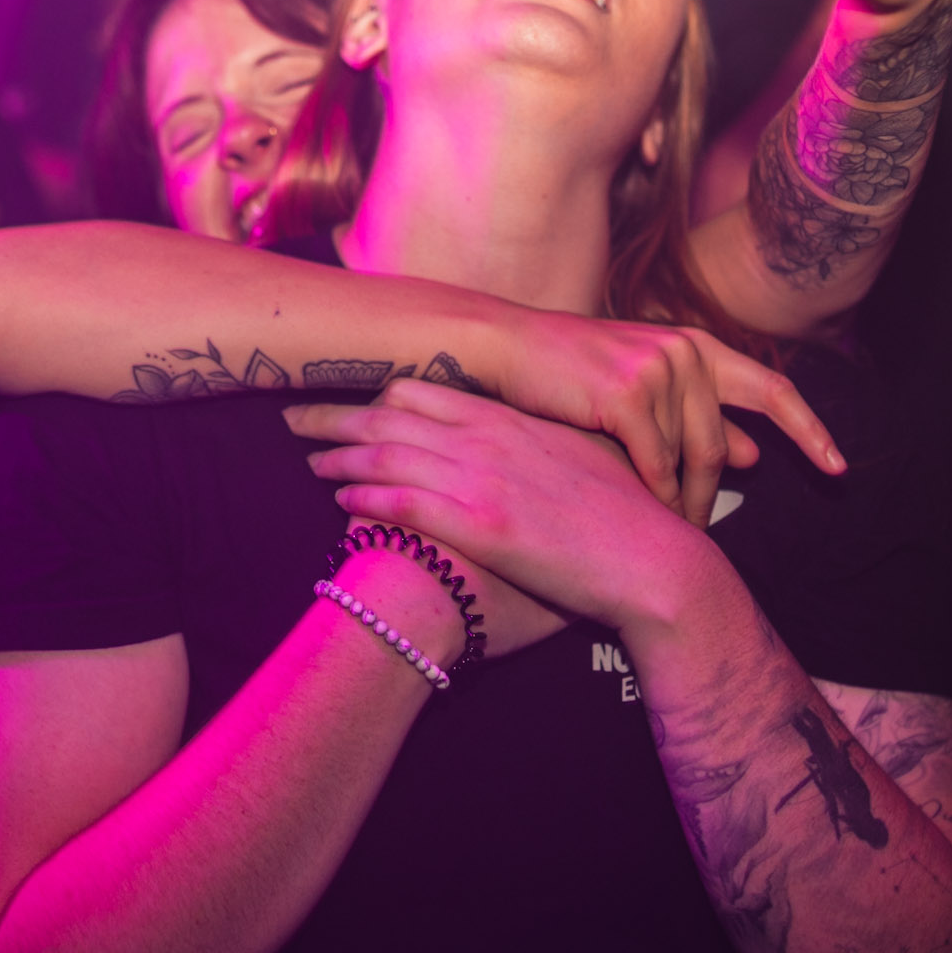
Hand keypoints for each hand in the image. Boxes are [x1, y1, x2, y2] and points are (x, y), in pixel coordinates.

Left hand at [287, 380, 697, 633]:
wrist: (655, 560)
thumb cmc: (626, 518)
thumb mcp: (580, 463)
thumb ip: (537, 450)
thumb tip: (512, 454)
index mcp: (514, 420)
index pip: (428, 392)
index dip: (379, 394)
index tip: (349, 397)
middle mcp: (491, 440)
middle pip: (394, 416)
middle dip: (339, 414)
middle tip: (296, 418)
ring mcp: (483, 480)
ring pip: (389, 455)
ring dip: (341, 455)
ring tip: (309, 458)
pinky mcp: (480, 525)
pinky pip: (405, 503)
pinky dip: (366, 497)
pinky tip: (341, 499)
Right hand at [496, 306, 842, 528]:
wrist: (507, 348)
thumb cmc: (571, 374)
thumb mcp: (645, 390)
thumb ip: (698, 417)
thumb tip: (752, 455)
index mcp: (698, 346)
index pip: (773, 390)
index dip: (809, 431)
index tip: (838, 468)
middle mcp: (686, 352)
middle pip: (720, 446)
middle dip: (710, 496)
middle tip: (698, 531)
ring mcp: (658, 369)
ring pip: (686, 460)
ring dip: (675, 499)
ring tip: (661, 522)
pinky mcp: (627, 393)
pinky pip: (655, 465)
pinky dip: (651, 493)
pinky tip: (641, 508)